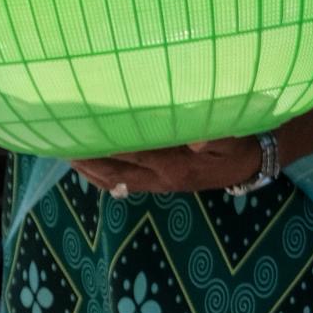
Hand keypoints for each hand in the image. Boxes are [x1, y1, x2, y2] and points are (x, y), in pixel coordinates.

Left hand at [71, 137, 264, 195]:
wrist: (254, 162)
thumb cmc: (240, 142)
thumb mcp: (233, 136)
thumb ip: (214, 135)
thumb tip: (197, 140)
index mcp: (175, 165)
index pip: (131, 153)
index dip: (105, 142)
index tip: (82, 128)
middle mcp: (162, 178)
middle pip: (114, 171)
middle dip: (86, 158)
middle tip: (58, 141)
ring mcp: (159, 183)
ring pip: (114, 180)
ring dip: (88, 168)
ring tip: (62, 151)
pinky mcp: (160, 183)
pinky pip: (123, 183)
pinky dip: (101, 175)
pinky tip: (84, 164)